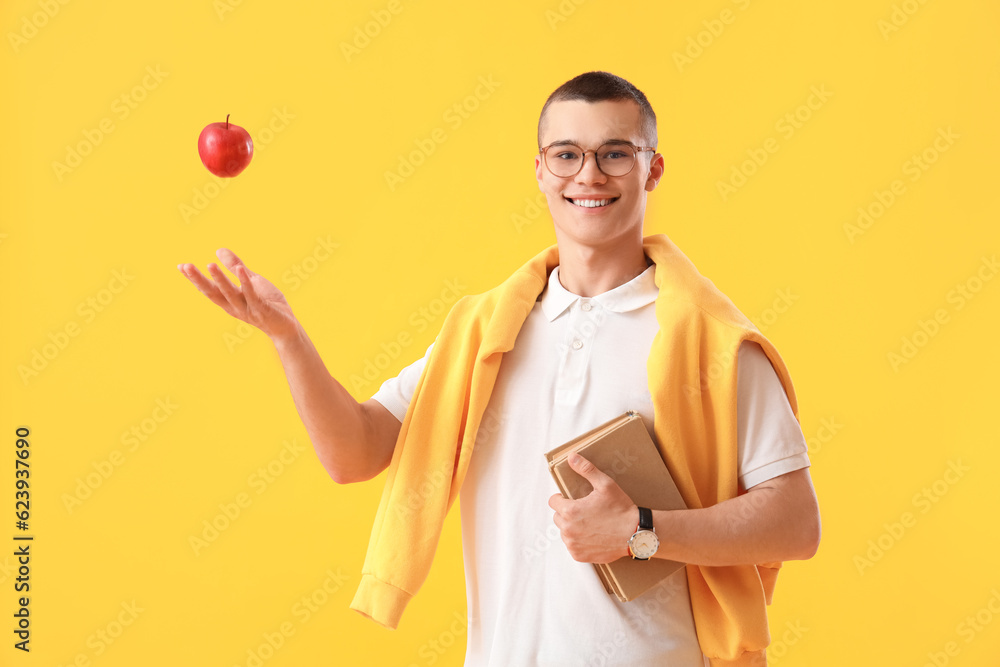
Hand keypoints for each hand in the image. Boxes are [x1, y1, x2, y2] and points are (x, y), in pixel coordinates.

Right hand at [178, 248, 296, 340]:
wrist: (286, 326)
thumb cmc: (267, 303)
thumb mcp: (250, 281)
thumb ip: (236, 267)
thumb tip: (219, 250)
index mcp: (229, 300)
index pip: (208, 289)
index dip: (194, 279)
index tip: (181, 266)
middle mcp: (234, 306)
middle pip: (213, 293)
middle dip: (199, 280)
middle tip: (186, 266)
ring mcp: (247, 309)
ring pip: (230, 293)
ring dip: (220, 279)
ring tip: (210, 265)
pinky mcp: (261, 309)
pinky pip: (252, 295)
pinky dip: (245, 282)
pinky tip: (240, 270)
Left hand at [548, 453, 638, 563]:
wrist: (635, 534)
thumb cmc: (621, 509)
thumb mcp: (605, 484)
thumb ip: (586, 469)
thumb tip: (572, 456)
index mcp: (570, 511)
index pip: (553, 502)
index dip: (562, 498)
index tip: (573, 499)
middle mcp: (568, 530)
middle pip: (557, 517)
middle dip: (568, 513)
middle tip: (585, 511)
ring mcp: (573, 544)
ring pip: (564, 532)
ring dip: (572, 528)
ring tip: (590, 524)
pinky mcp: (579, 556)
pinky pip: (572, 546)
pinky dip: (579, 542)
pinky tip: (592, 536)